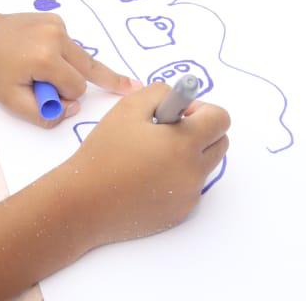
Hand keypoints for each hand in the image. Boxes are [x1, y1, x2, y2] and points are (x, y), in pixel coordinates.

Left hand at [0, 10, 134, 125]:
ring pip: (79, 58)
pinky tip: (38, 53)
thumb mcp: (13, 102)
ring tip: (40, 69)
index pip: (76, 88)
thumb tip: (74, 107)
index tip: (47, 98)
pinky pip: (69, 46)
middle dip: (85, 82)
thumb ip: (46, 113)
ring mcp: (58, 25)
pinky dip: (60, 55)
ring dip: (68, 68)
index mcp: (46, 58)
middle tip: (132, 85)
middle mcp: (57, 37)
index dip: (65, 97)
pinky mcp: (56, 19)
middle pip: (88, 68)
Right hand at [57, 83, 229, 245]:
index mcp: (185, 143)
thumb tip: (181, 101)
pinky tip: (146, 178)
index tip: (178, 114)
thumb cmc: (105, 151)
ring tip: (152, 156)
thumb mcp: (129, 107)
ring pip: (205, 166)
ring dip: (189, 155)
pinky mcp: (180, 214)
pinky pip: (190, 187)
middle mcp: (194, 172)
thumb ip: (161, 92)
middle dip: (201, 131)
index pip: (221, 119)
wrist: (84, 203)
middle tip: (168, 131)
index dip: (202, 109)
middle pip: (220, 143)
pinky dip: (178, 178)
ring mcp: (189, 196)